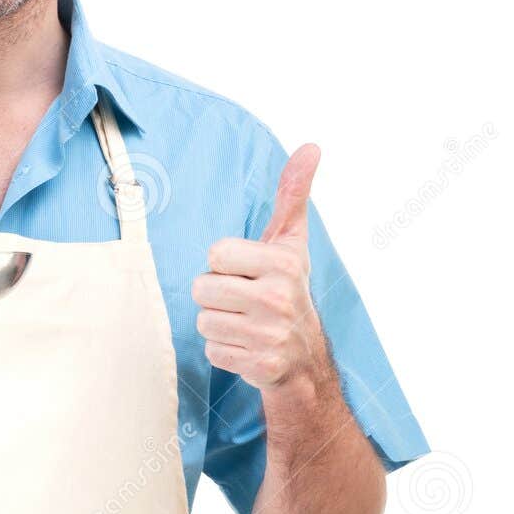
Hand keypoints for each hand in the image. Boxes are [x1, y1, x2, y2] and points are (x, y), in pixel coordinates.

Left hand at [192, 144, 325, 392]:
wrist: (305, 358)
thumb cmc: (288, 289)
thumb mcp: (291, 242)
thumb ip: (292, 195)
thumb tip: (311, 147)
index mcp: (283, 263)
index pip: (215, 254)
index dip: (224, 264)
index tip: (247, 272)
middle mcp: (279, 298)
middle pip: (202, 288)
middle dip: (216, 296)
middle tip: (243, 301)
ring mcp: (270, 335)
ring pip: (204, 321)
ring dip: (219, 324)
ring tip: (245, 324)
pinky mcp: (261, 366)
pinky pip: (213, 351)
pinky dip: (225, 352)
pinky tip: (247, 347)